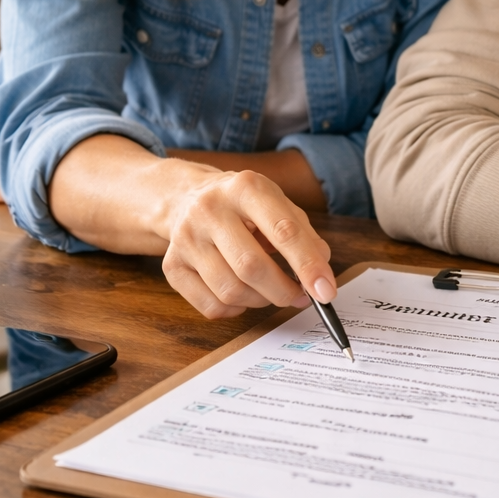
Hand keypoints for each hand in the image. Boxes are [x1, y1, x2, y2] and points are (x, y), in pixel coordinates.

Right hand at [161, 168, 335, 319]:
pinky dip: (236, 309)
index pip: (283, 231)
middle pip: (251, 266)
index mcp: (244, 188)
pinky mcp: (173, 265)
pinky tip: (243, 294)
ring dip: (261, 301)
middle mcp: (210, 209)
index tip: (326, 291)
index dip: (308, 265)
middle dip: (283, 290)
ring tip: (272, 291)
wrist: (188, 197)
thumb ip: (303, 234)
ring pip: (230, 291)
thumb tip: (321, 272)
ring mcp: (186, 238)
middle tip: (300, 297)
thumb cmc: (243, 205)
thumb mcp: (277, 203)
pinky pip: (211, 306)